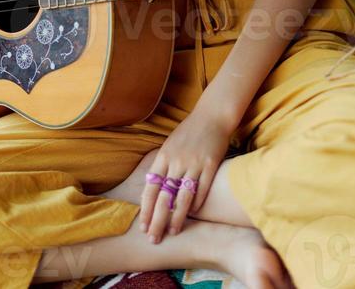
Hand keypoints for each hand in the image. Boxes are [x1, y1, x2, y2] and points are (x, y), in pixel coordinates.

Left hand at [138, 106, 233, 242]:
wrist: (212, 115)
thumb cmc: (189, 132)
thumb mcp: (169, 145)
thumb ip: (161, 166)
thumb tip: (151, 191)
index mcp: (163, 156)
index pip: (150, 188)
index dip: (146, 210)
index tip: (143, 227)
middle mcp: (177, 161)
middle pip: (164, 197)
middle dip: (157, 220)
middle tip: (154, 238)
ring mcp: (194, 163)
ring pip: (183, 197)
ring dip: (177, 217)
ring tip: (173, 232)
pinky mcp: (210, 164)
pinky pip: (202, 188)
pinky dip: (197, 203)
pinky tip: (193, 214)